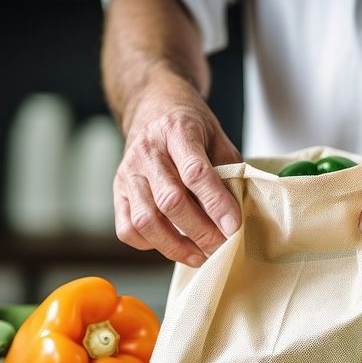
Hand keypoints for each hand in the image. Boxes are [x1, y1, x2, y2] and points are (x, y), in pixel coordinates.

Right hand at [113, 74, 241, 266]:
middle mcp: (147, 151)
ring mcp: (128, 173)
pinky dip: (150, 244)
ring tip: (201, 255)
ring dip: (176, 246)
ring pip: (146, 220)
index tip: (234, 227)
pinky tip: (172, 244)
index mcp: (177, 131)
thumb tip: (243, 209)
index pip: (195, 172)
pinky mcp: (118, 191)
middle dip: (201, 232)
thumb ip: (230, 168)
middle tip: (223, 246)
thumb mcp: (217, 135)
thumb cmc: (190, 126)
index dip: (216, 204)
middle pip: (171, 202)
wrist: (152, 107)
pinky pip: (127, 229)